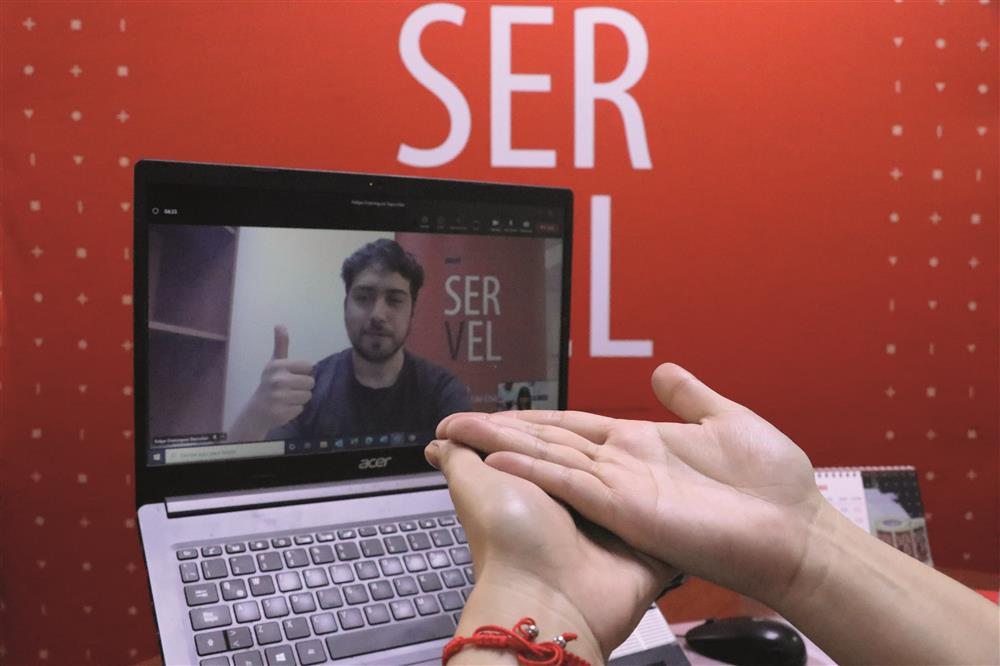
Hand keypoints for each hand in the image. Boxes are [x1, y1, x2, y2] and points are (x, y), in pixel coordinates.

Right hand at [228, 325, 314, 440]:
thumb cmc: (270, 384)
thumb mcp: (275, 363)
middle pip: (310, 382)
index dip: (303, 372)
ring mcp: (278, 397)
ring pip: (308, 396)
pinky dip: (295, 410)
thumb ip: (281, 345)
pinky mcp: (281, 412)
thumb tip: (280, 324)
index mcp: (277, 365)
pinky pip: (302, 409)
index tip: (292, 376)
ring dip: (300, 399)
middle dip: (303, 387)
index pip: (308, 366)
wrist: (256, 410)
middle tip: (290, 389)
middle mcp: (277, 380)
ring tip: (287, 398)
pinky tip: (285, 408)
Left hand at [425, 439, 674, 662]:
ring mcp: (608, 526)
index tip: (568, 406)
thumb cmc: (508, 539)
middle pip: (596, 460)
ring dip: (643, 465)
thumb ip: (461, 455)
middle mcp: (571, 506)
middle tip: (619, 422)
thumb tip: (440, 437)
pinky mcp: (641, 544)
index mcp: (536, 486)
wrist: (549, 595)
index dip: (559, 425)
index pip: (552, 445)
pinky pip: (661, 516)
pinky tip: (672, 474)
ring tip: (654, 442)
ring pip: (630, 481)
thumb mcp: (475, 483)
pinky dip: (667, 500)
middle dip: (607, 442)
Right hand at [437, 363, 823, 609]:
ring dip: (505, 448)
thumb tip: (662, 370)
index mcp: (639, 446)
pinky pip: (573, 485)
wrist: (794, 531)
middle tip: (458, 421)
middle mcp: (621, 467)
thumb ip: (689, 397)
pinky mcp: (627, 509)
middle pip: (549, 442)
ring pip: (550, 460)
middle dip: (503, 432)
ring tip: (462, 434)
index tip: (499, 412)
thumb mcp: (726, 420)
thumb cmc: (770, 485)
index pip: (573, 426)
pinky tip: (502, 459)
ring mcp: (621, 490)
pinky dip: (536, 472)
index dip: (534, 418)